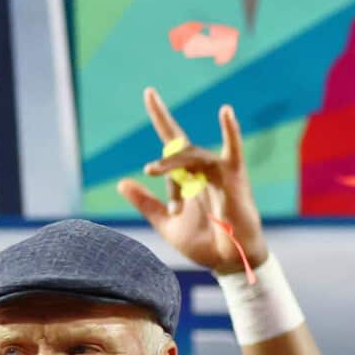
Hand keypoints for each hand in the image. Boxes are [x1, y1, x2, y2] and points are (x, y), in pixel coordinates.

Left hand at [114, 87, 270, 275]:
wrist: (228, 262)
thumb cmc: (205, 243)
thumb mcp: (167, 223)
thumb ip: (146, 203)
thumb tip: (121, 182)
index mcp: (187, 177)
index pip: (171, 142)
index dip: (160, 116)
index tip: (149, 91)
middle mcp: (202, 169)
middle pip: (177, 156)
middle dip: (165, 168)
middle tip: (162, 188)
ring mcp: (218, 171)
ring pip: (191, 157)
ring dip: (175, 169)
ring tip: (158, 175)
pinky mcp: (233, 177)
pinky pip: (232, 150)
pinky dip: (230, 131)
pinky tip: (225, 112)